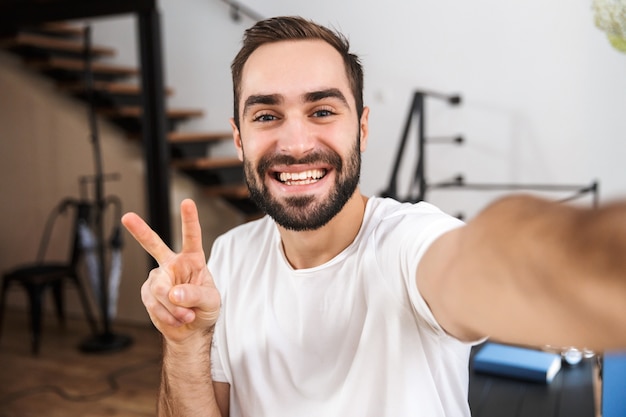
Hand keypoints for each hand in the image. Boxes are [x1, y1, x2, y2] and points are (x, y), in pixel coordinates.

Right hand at [121, 199, 220, 344]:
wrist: (191, 330)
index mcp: (192, 259)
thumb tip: (174, 293)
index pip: (191, 237)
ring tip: (187, 316)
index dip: (189, 219)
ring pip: (160, 290)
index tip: (187, 202)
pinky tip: (176, 319)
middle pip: (154, 245)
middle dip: (140, 230)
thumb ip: (196, 294)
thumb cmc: (205, 308)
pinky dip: (167, 315)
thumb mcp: (211, 301)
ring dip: (174, 308)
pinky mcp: (148, 293)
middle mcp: (172, 264)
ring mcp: (158, 278)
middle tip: (127, 217)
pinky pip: (154, 304)